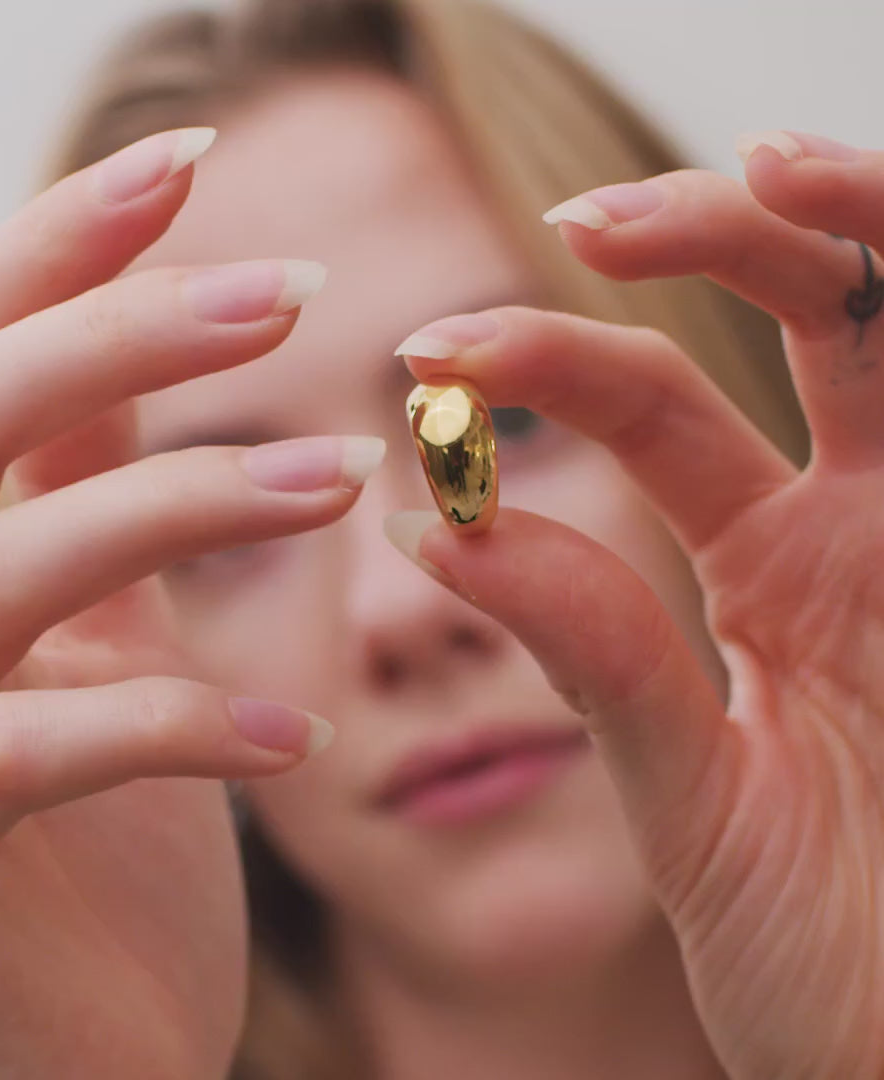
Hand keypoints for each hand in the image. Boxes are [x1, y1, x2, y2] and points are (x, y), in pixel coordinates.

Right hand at [0, 129, 369, 1078]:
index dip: (56, 242)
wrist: (92, 1056)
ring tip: (350, 484)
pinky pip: (17, 761)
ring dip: (188, 507)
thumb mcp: (117, 641)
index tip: (192, 158)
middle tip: (297, 294)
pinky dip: (177, 729)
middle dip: (123, 334)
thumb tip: (154, 325)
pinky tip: (299, 741)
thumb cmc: (122, 845)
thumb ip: (108, 491)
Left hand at [392, 131, 883, 1078]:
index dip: (553, 352)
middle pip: (807, 314)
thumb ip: (592, 655)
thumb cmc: (823, 951)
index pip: (659, 395)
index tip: (434, 354)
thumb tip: (441, 526)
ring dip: (852, 231)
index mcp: (778, 564)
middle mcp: (868, 528)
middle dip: (710, 237)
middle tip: (586, 217)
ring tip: (767, 167)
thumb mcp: (682, 786)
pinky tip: (844, 235)